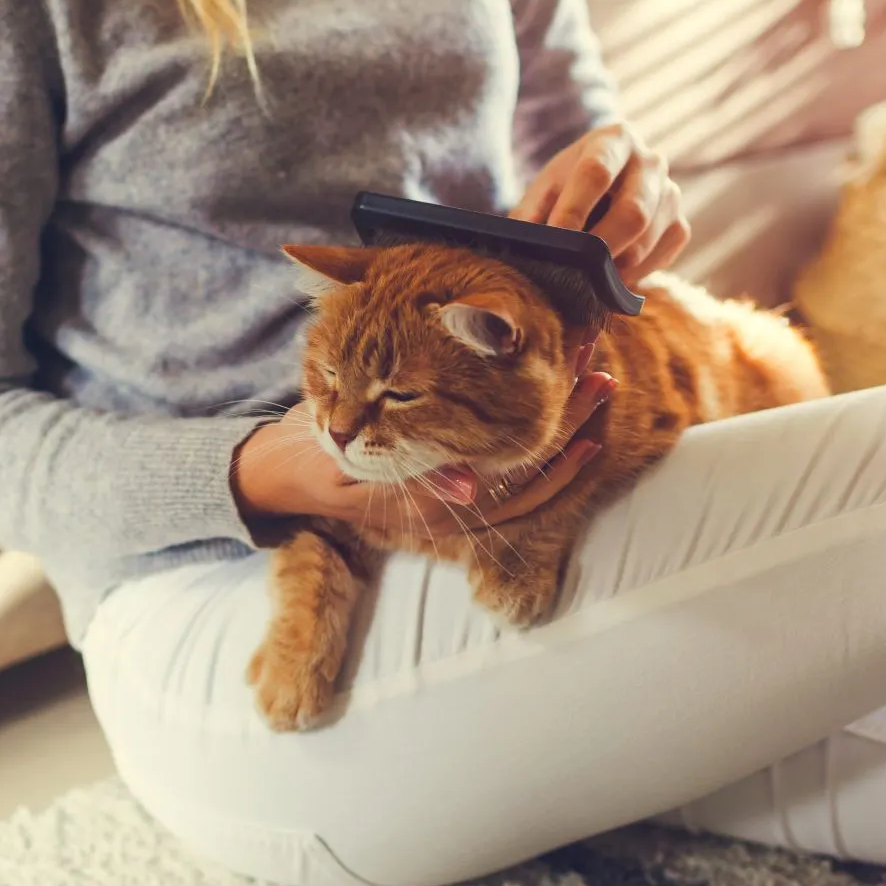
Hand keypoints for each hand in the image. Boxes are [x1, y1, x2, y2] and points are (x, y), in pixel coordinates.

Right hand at [233, 370, 616, 535]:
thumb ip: (405, 470)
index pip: (509, 473)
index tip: (570, 384)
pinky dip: (547, 452)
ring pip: (532, 481)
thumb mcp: (347, 453)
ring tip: (596, 384)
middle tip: (597, 373)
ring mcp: (457, 508)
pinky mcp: (456, 495)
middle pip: (533, 476)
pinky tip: (569, 418)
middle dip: (569, 421)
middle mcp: (455, 511)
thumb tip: (472, 488)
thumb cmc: (315, 452)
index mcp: (433, 503)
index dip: (547, 434)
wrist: (289, 475)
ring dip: (567, 431)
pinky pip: (517, 485)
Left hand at [511, 122, 690, 284]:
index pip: (597, 172)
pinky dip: (632, 274)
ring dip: (613, 266)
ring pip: (647, 239)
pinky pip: (660, 256)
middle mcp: (650, 162)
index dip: (575, 208)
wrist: (606, 185)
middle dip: (600, 247)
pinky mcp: (679, 225)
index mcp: (614, 141)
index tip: (556, 236)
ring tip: (585, 278)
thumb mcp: (546, 189)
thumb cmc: (570, 186)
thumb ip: (531, 214)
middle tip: (573, 269)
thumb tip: (528, 244)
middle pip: (632, 211)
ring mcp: (670, 194)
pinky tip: (609, 276)